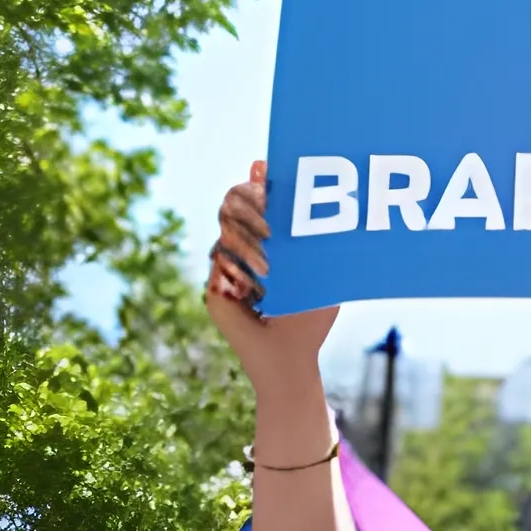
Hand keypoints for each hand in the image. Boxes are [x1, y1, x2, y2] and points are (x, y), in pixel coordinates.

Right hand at [205, 161, 339, 389]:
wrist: (291, 361)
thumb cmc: (310, 315)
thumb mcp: (316, 265)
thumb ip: (310, 226)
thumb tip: (307, 193)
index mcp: (264, 242)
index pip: (251, 198)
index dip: (255, 183)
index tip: (263, 169)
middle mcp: (240, 251)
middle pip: (233, 206)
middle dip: (249, 204)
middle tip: (269, 220)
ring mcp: (224, 270)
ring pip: (226, 229)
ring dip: (250, 242)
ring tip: (269, 267)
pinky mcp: (214, 290)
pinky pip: (220, 260)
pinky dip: (241, 270)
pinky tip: (257, 290)